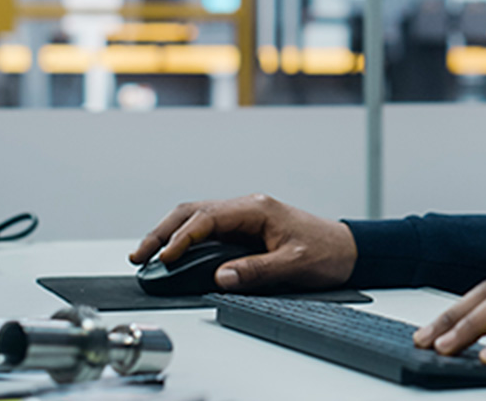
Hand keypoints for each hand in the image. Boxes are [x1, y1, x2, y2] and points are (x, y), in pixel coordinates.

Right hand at [128, 194, 357, 292]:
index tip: (165, 258)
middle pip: (193, 211)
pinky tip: (171, 253)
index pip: (208, 217)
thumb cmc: (325, 252)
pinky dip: (184, 238)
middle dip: (163, 231)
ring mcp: (243, 216)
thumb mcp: (294, 264)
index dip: (182, 238)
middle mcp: (246, 207)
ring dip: (169, 233)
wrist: (346, 249)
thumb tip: (222, 277)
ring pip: (196, 217)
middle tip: (139, 255)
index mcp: (257, 209)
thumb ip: (258, 270)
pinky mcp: (243, 228)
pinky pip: (206, 228)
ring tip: (147, 255)